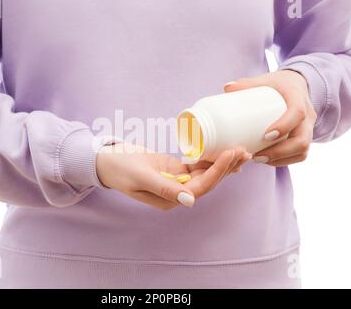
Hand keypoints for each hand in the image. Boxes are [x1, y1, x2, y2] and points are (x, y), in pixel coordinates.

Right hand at [96, 143, 250, 210]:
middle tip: (244, 151)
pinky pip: (196, 165)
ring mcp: (176, 180)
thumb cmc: (120, 169)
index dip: (217, 172)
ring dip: (222, 163)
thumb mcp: (141, 177)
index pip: (200, 187)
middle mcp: (177, 192)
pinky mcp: (174, 169)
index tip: (230, 154)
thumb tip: (191, 201)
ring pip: (205, 173)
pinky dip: (209, 158)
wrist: (107, 160)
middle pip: (208, 181)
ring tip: (240, 150)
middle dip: (226, 167)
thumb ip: (165, 188)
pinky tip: (222, 150)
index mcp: (169, 199)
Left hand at [224, 70, 316, 166]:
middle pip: (302, 139)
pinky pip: (300, 154)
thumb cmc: (278, 84)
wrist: (297, 85)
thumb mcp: (265, 80)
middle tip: (257, 155)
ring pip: (302, 150)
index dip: (284, 126)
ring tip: (258, 159)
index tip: (266, 135)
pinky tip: (266, 160)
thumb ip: (247, 84)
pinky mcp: (305, 137)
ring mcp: (308, 128)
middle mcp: (308, 115)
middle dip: (280, 152)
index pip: (297, 113)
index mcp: (298, 98)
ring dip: (281, 159)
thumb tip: (227, 87)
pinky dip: (284, 161)